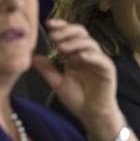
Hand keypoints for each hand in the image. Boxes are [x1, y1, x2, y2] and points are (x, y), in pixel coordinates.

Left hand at [32, 18, 124, 140]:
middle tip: (53, 36)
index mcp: (75, 55)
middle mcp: (87, 54)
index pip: (69, 34)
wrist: (92, 116)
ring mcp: (98, 61)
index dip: (60, 26)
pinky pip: (101, 59)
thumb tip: (31, 57)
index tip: (47, 24)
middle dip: (66, 32)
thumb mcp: (57, 83)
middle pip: (80, 33)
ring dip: (75, 43)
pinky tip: (80, 56)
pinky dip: (91, 55)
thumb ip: (47, 70)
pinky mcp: (108, 70)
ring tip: (61, 47)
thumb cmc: (78, 100)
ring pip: (90, 43)